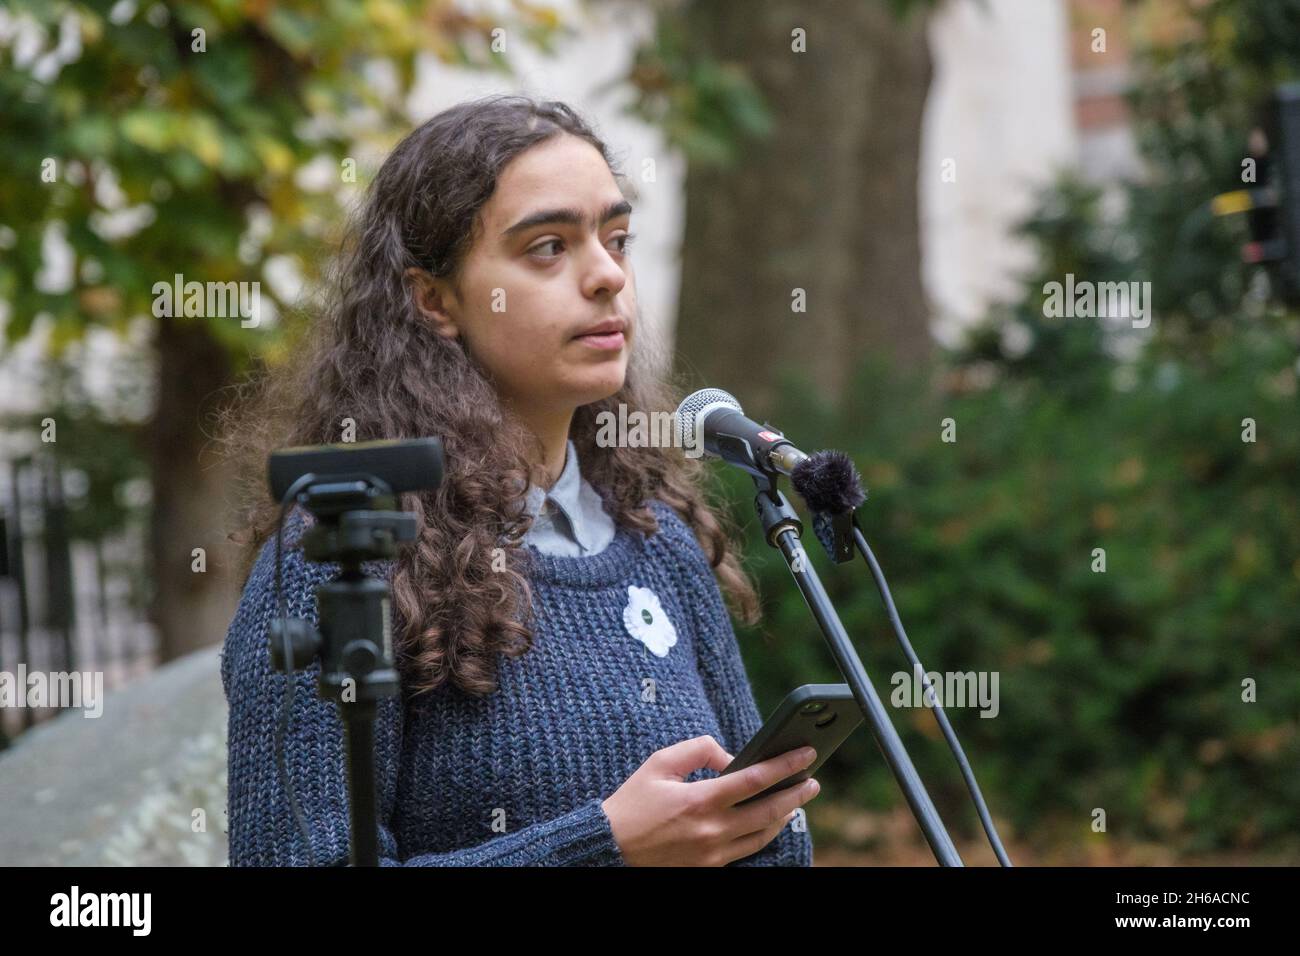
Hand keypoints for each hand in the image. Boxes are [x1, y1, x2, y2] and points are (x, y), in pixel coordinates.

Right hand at [600, 735, 819, 865]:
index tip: (805, 754)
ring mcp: (712, 854)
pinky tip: (771, 821)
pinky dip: (763, 833)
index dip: (785, 765)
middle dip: (796, 794)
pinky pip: (747, 850)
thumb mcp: (660, 762)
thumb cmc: (633, 802)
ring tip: (796, 800)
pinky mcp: (709, 868)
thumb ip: (699, 750)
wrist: (611, 847)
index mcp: (699, 801)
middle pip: (768, 811)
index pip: (755, 780)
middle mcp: (711, 831)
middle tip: (813, 781)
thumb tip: (732, 757)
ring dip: (784, 816)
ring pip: (762, 835)